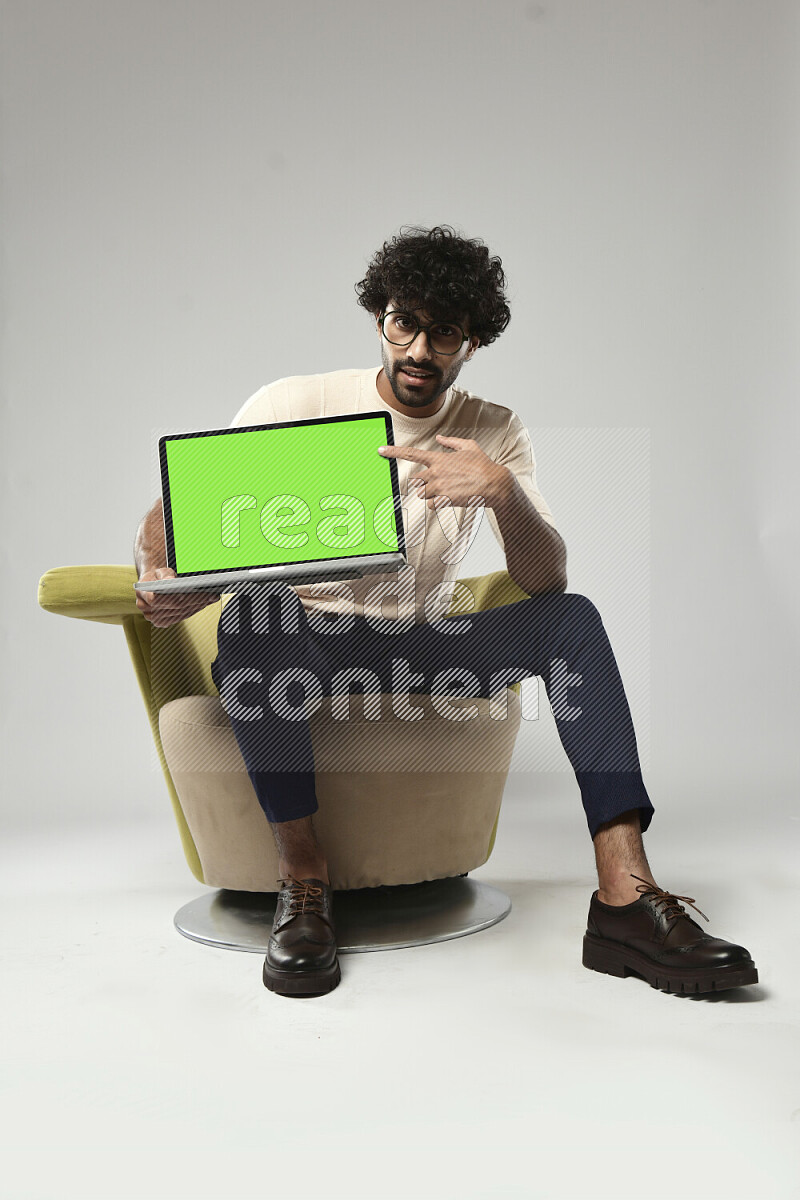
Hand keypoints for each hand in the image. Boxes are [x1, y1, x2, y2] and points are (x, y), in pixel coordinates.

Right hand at [135, 567, 220, 627]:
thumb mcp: (161, 571)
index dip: (176, 597)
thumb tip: (169, 581)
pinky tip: (204, 604)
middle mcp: (146, 609)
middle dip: (194, 600)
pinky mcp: (162, 622)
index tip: (192, 592)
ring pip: (179, 613)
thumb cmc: (158, 576)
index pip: (158, 599)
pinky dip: (193, 610)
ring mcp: (154, 618)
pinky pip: (180, 618)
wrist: (153, 583)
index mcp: (142, 594)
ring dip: (197, 606)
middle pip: (174, 607)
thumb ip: (165, 575)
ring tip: (210, 598)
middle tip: (210, 594)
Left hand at [378, 434, 508, 508]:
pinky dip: (437, 504)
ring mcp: (439, 487)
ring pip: (422, 494)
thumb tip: (439, 438)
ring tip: (447, 491)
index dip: (393, 452)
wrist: (494, 483)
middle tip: (440, 483)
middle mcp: (436, 472)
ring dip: (430, 494)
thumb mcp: (469, 446)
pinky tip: (450, 498)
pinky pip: (431, 505)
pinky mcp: (444, 499)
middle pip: (416, 481)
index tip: (381, 450)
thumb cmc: (483, 465)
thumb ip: (451, 442)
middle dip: (424, 484)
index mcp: (439, 458)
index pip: (411, 453)